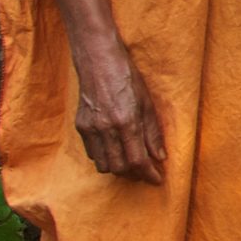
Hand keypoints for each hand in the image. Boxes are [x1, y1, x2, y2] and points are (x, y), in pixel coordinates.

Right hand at [72, 39, 165, 184]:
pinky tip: (115, 151)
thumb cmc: (127, 78)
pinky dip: (105, 158)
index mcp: (127, 122)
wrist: (98, 61)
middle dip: (135, 174)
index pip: (138, 160)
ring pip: (103, 164)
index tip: (158, 179)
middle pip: (120, 167)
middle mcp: (106, 129)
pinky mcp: (80, 126)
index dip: (149, 173)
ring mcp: (91, 128)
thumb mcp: (147, 103)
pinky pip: (92, 153)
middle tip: (146, 172)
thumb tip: (160, 156)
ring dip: (119, 169)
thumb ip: (152, 132)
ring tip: (132, 164)